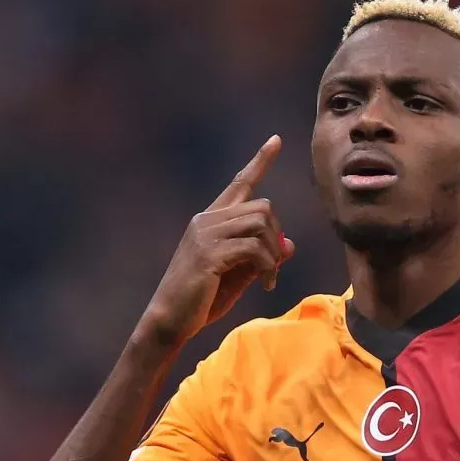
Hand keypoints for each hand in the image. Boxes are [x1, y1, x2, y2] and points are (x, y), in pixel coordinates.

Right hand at [138, 135, 295, 347]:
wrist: (170, 320)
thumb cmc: (202, 298)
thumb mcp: (239, 274)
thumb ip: (261, 256)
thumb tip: (289, 244)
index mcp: (211, 220)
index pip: (239, 183)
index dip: (260, 161)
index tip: (276, 140)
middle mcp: (206, 220)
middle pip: (263, 206)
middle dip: (277, 235)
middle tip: (275, 266)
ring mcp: (206, 235)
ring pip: (260, 223)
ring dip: (274, 252)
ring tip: (269, 276)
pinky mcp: (209, 254)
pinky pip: (254, 248)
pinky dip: (268, 266)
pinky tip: (266, 283)